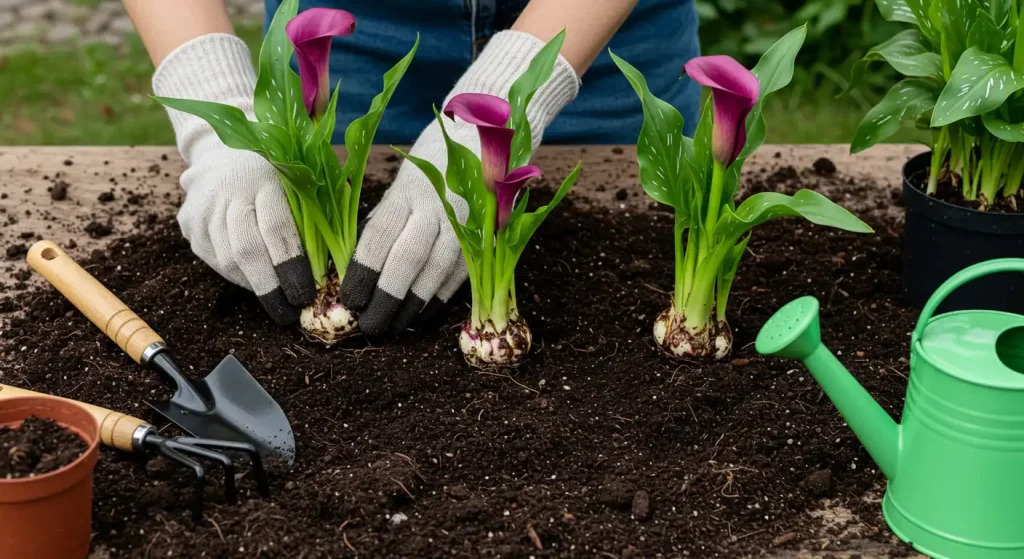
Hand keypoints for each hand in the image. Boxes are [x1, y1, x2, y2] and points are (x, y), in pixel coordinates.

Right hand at [154, 33, 314, 324]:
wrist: (222, 152)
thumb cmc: (276, 171)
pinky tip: (254, 280)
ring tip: (276, 299)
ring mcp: (203, 207)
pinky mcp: (188, 223)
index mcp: (263, 178)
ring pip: (228, 260)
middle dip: (271, 287)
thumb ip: (314, 215)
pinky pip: (213, 260)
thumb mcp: (299, 181)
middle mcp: (228, 192)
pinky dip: (236, 276)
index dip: (292, 267)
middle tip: (289, 311)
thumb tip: (333, 268)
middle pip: (247, 251)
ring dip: (255, 285)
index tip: (307, 294)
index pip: (277, 230)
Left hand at [340, 30, 578, 335]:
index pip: (379, 237)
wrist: (495, 128)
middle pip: (407, 258)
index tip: (348, 299)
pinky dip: (442, 295)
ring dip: (415, 303)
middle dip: (386, 297)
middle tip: (370, 326)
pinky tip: (426, 313)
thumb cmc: (439, 157)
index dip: (363, 272)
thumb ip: (390, 214)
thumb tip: (361, 258)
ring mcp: (466, 218)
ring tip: (397, 326)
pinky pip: (463, 270)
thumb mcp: (406, 177)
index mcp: (409, 188)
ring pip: (437, 270)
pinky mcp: (488, 230)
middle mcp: (437, 203)